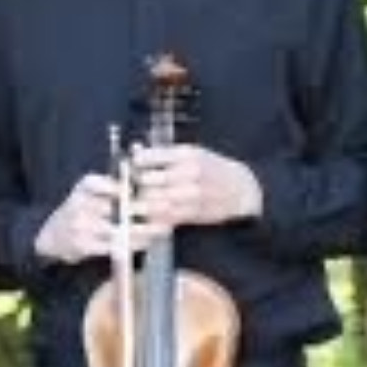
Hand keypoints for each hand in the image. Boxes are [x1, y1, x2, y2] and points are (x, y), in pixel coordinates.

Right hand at [34, 172, 163, 264]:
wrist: (53, 236)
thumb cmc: (82, 209)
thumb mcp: (92, 189)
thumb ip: (115, 180)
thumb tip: (141, 157)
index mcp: (86, 186)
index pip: (115, 184)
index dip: (137, 189)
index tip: (158, 191)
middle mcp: (81, 204)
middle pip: (120, 207)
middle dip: (146, 210)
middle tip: (167, 210)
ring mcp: (81, 226)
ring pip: (119, 228)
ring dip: (144, 230)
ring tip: (162, 229)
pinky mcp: (83, 245)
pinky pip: (114, 246)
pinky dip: (132, 244)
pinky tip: (147, 242)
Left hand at [131, 144, 261, 229]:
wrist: (240, 189)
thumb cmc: (213, 168)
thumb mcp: (192, 152)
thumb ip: (163, 153)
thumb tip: (134, 149)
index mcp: (186, 154)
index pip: (148, 158)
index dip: (134, 163)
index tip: (130, 165)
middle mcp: (187, 174)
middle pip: (147, 181)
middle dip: (134, 185)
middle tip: (126, 186)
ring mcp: (190, 195)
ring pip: (153, 202)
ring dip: (140, 204)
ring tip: (133, 202)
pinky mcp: (191, 213)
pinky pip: (163, 217)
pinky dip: (152, 218)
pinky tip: (147, 215)